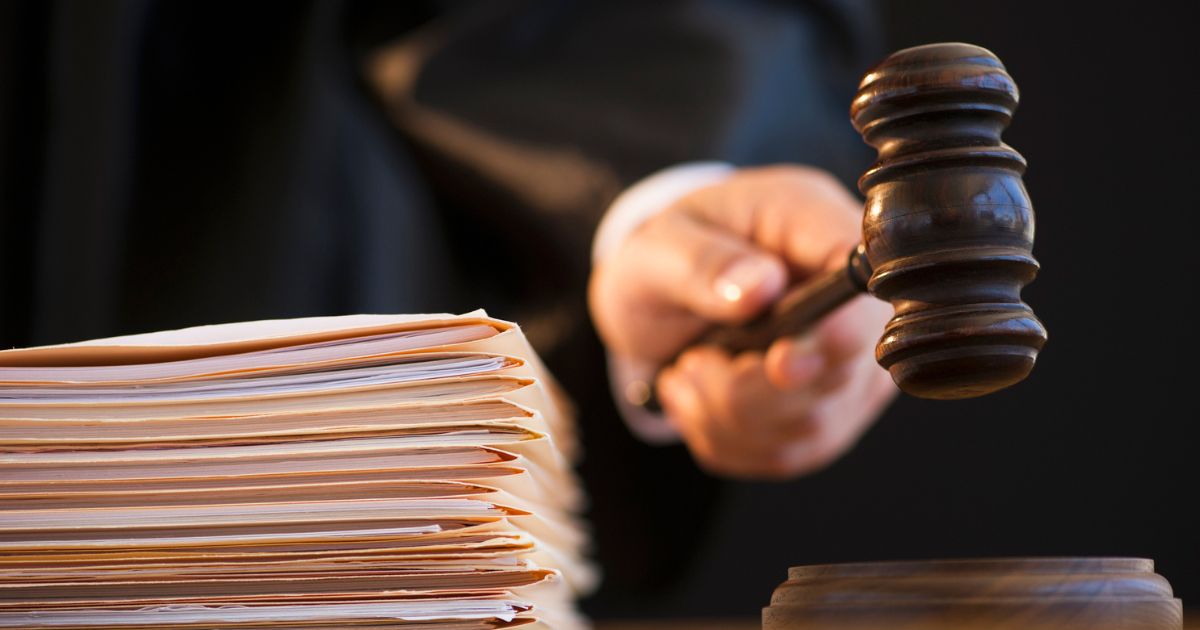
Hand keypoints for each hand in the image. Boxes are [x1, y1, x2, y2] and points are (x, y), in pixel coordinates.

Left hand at [589, 165, 896, 478]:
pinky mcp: (829, 415)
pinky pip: (786, 455)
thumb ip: (703, 263)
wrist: (659, 298)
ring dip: (728, 416)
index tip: (781, 360)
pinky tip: (700, 400)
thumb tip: (759, 286)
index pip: (866, 285)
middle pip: (841, 373)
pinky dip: (726, 439)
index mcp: (820, 228)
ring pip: (812, 427)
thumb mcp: (661, 245)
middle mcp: (854, 302)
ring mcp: (850, 366)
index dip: (836, 333)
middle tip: (694, 360)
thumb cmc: (671, 256)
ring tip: (690, 371)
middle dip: (749, 385)